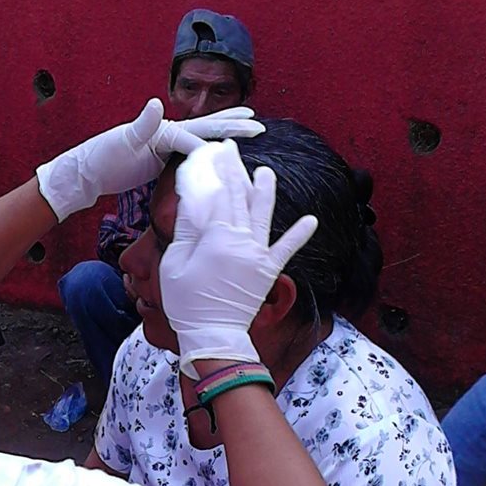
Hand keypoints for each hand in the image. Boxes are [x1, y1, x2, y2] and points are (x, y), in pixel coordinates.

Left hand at [35, 99, 264, 222]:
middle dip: (231, 125)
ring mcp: (167, 147)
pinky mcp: (164, 161)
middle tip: (257, 122)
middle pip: (206, 128)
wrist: (90, 171)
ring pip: (204, 139)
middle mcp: (168, 134)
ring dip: (226, 134)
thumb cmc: (103, 155)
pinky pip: (194, 157)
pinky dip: (211, 154)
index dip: (206, 149)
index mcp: (162, 129)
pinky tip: (223, 156)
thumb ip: (142, 123)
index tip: (223, 159)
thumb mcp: (122, 139)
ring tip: (249, 129)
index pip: (191, 139)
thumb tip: (157, 103)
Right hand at [159, 140, 317, 373]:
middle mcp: (241, 239)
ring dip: (266, 190)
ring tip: (267, 172)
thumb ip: (187, 230)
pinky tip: (311, 220)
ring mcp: (258, 254)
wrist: (213, 335)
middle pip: (238, 196)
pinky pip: (287, 248)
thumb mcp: (174, 264)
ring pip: (263, 214)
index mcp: (216, 236)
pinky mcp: (269, 270)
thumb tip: (192, 201)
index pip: (215, 195)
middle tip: (230, 150)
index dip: (212, 172)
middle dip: (234, 170)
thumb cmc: (187, 302)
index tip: (209, 155)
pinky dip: (299, 234)